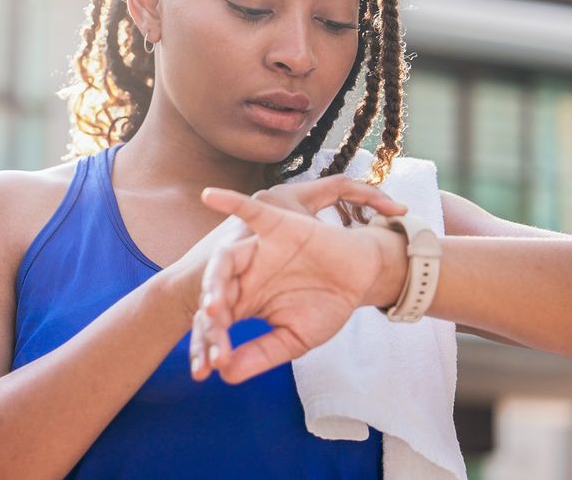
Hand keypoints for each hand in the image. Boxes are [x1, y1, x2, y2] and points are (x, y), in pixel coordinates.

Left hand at [188, 178, 406, 383]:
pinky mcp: (277, 225)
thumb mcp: (293, 338)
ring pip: (225, 259)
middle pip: (214, 290)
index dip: (210, 344)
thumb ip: (261, 354)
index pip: (216, 322)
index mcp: (245, 299)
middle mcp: (245, 273)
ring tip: (215, 307)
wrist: (362, 278)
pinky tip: (209, 196)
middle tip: (210, 335)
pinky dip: (229, 201)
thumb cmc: (326, 305)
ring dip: (215, 281)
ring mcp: (258, 248)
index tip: (210, 368)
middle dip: (208, 315)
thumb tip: (226, 375)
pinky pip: (249, 210)